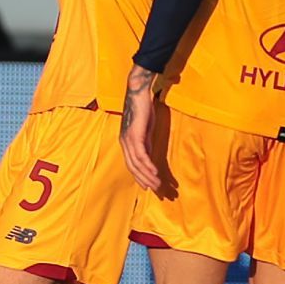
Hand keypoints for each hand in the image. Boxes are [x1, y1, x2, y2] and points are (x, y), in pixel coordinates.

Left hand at [118, 65, 162, 191]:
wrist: (138, 92)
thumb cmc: (142, 109)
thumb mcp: (144, 130)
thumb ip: (146, 143)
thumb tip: (149, 156)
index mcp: (126, 142)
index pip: (131, 165)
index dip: (139, 177)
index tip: (149, 187)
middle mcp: (124, 142)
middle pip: (133, 167)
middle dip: (145, 180)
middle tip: (157, 191)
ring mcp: (128, 139)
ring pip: (137, 164)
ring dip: (148, 175)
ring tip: (159, 185)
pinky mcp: (135, 135)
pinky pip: (141, 155)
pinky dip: (148, 165)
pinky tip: (155, 173)